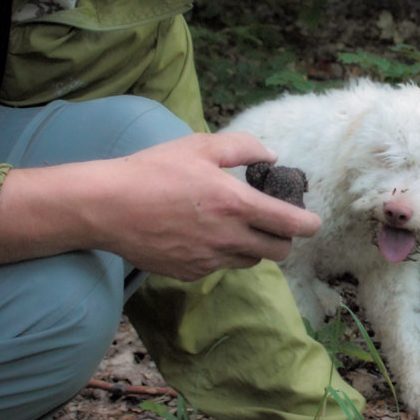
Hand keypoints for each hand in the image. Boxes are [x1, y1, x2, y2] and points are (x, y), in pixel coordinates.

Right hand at [0, 131, 321, 279]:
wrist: (107, 207)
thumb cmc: (153, 171)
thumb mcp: (199, 146)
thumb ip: (243, 147)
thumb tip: (271, 156)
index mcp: (236, 204)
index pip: (291, 225)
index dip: (309, 224)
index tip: (311, 221)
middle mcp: (228, 238)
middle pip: (278, 252)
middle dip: (284, 239)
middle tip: (274, 223)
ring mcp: (209, 260)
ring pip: (250, 261)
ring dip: (252, 246)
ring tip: (235, 225)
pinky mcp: (190, 273)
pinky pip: (220, 267)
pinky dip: (222, 254)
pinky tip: (203, 235)